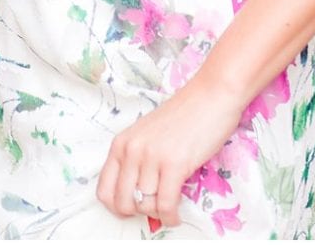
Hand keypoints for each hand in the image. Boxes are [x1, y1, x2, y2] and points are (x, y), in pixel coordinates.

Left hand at [95, 80, 245, 227]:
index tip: (131, 210)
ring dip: (158, 214)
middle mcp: (131, 150)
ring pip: (145, 205)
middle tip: (153, 209)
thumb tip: (137, 196)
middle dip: (138, 212)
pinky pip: (165, 204)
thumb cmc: (183, 117)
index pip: (104, 188)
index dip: (116, 206)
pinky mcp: (174, 164)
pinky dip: (171, 216)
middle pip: (122, 201)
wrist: (210, 97)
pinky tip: (176, 215)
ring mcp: (151, 157)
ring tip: (169, 208)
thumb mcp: (148, 136)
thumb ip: (138, 161)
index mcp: (121, 143)